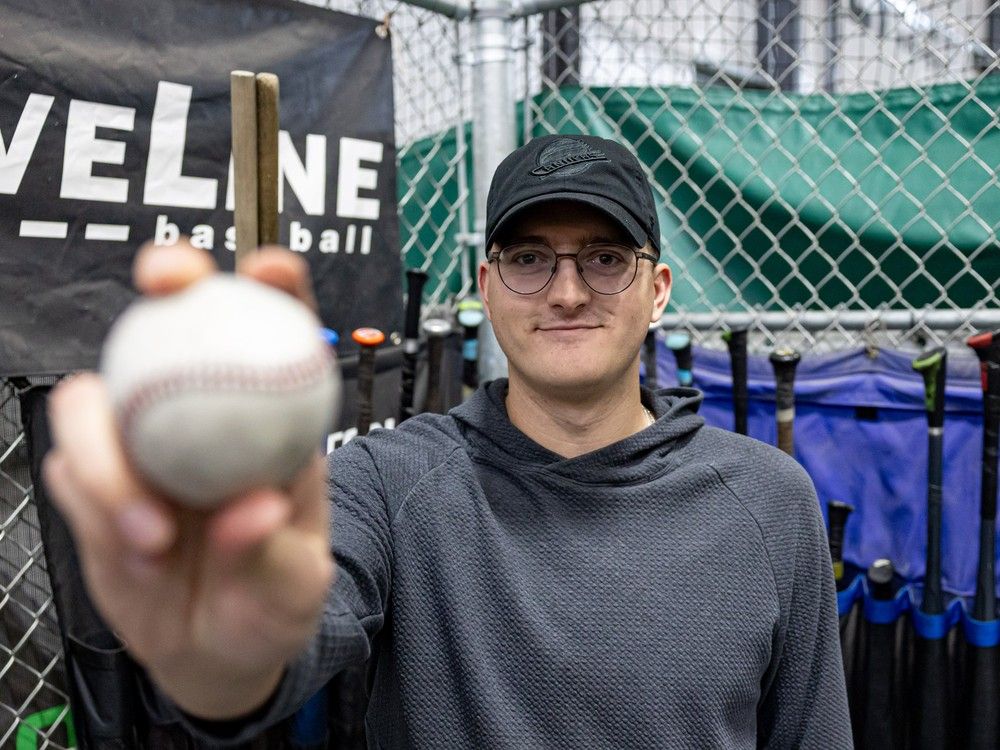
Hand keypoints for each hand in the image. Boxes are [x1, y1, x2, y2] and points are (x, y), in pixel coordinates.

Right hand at [43, 242, 333, 718]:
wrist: (214, 648)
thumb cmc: (270, 600)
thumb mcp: (293, 585)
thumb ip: (270, 550)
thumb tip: (250, 509)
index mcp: (268, 422)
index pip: (278, 334)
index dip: (274, 287)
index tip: (270, 268)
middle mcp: (198, 415)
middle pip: (173, 326)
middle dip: (168, 278)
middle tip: (166, 282)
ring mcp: (136, 444)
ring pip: (91, 399)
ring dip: (109, 460)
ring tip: (153, 537)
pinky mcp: (91, 481)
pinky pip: (68, 471)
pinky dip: (94, 508)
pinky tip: (135, 553)